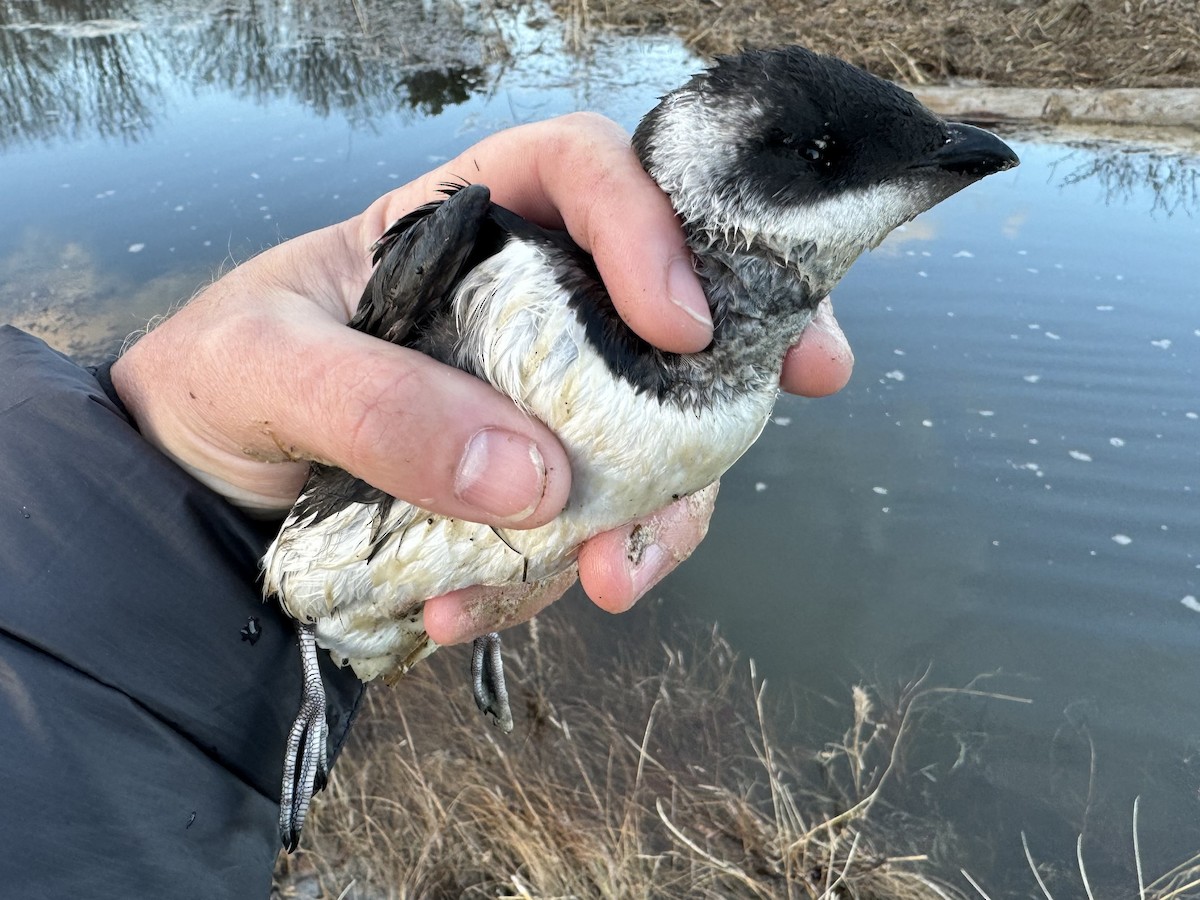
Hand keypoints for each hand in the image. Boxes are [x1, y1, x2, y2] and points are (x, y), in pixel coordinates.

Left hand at [111, 113, 852, 642]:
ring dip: (657, 510)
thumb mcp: (265, 368)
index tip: (679, 318)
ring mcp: (542, 400)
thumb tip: (533, 475)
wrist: (201, 492)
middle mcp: (527, 304)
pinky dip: (563, 573)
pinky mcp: (534, 485)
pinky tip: (477, 612)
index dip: (648, 221)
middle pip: (665, 300)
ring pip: (651, 433)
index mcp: (466, 224)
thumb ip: (379, 404)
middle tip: (811, 375)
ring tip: (605, 582)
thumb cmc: (222, 384)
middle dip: (738, 344)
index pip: (580, 171)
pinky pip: (590, 523)